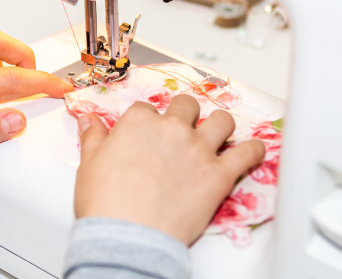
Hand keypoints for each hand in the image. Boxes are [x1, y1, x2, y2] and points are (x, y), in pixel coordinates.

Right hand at [74, 95, 264, 244]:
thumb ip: (93, 137)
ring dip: (221, 124)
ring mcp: (198, 150)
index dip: (148, 121)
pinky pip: (247, 154)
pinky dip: (253, 151)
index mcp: (139, 124)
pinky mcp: (219, 175)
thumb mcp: (89, 164)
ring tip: (219, 132)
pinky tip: (253, 150)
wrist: (129, 236)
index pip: (146, 110)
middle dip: (185, 113)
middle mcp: (172, 130)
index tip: (147, 133)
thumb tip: (88, 120)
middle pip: (186, 106)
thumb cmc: (106, 204)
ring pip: (222, 121)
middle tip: (183, 127)